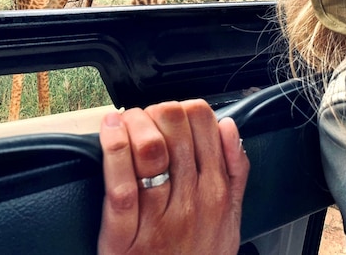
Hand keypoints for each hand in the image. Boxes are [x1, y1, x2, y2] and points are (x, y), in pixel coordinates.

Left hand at [97, 99, 249, 254]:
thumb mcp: (231, 219)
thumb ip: (235, 170)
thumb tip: (228, 125)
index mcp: (217, 191)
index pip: (204, 121)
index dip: (183, 107)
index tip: (171, 116)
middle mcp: (192, 200)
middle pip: (175, 126)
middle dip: (156, 110)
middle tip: (145, 118)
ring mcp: (158, 219)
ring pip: (150, 149)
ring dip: (133, 123)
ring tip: (124, 122)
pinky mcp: (125, 238)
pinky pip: (121, 184)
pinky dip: (113, 150)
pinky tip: (110, 130)